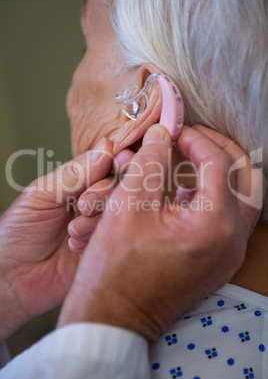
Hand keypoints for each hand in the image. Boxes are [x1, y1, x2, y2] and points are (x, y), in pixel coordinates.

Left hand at [0, 138, 113, 341]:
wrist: (11, 278)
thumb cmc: (18, 232)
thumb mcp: (42, 195)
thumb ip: (75, 174)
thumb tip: (105, 147)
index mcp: (78, 182)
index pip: (108, 164)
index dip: (118, 161)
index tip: (123, 161)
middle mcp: (93, 201)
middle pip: (120, 186)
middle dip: (104, 193)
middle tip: (83, 205)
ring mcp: (99, 225)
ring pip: (120, 211)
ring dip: (97, 219)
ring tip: (73, 231)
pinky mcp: (104, 248)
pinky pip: (116, 236)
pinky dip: (96, 239)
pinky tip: (75, 246)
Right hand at [58, 124, 263, 341]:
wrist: (113, 316)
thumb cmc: (115, 267)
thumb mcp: (129, 204)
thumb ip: (150, 161)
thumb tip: (161, 134)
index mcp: (215, 224)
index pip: (219, 163)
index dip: (195, 139)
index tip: (173, 131)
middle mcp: (232, 241)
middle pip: (247, 178)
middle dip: (221, 150)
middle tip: (192, 138)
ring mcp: (228, 255)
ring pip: (244, 199)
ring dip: (222, 173)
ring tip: (191, 160)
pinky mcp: (217, 263)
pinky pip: (231, 221)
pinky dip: (216, 198)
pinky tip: (186, 193)